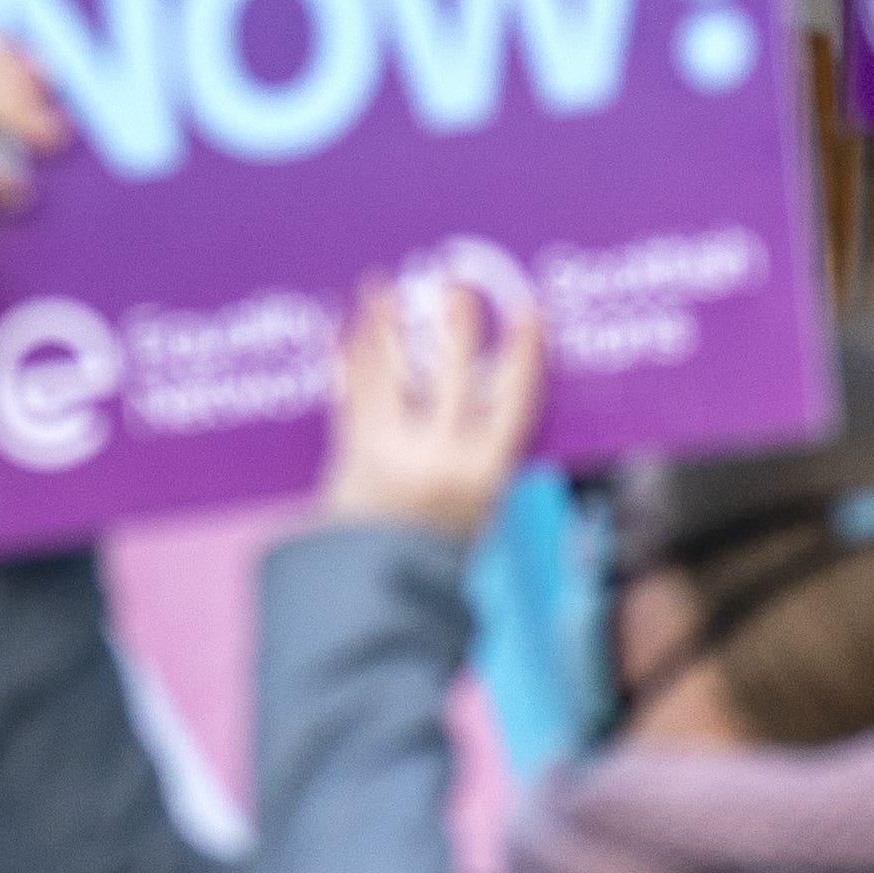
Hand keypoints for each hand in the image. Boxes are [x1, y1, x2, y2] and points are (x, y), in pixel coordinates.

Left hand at [320, 280, 543, 543]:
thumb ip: (483, 454)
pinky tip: (343, 331)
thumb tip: (489, 392)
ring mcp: (395, 453)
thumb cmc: (438, 552)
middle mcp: (443, 458)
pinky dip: (347, 361)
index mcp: (486, 472)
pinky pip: (351, 396)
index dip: (525, 351)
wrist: (382, 590)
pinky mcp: (353, 454)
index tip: (529, 309)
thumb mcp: (481, 509)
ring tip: (382, 287)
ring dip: (386, 328)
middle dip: (456, 325)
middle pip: (453, 375)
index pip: (515, 398)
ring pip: (392, 375)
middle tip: (455, 281)